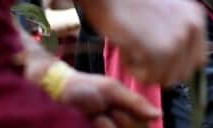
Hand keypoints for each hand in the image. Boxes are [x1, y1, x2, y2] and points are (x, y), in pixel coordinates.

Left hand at [17, 33, 159, 126]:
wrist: (55, 91)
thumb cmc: (84, 87)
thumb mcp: (112, 90)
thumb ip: (135, 102)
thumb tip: (158, 115)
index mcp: (126, 112)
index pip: (142, 125)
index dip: (131, 119)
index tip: (116, 109)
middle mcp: (118, 124)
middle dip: (119, 122)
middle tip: (103, 110)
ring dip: (106, 127)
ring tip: (93, 117)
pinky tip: (89, 123)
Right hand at [66, 0, 206, 85]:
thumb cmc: (129, 0)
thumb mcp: (167, 12)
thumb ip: (179, 33)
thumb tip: (183, 65)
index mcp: (196, 17)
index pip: (197, 61)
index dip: (176, 65)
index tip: (158, 59)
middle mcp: (193, 27)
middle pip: (183, 74)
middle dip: (160, 70)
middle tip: (140, 50)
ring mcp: (178, 39)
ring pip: (165, 78)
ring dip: (145, 69)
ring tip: (132, 45)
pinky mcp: (160, 50)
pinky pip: (148, 77)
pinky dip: (133, 68)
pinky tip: (126, 46)